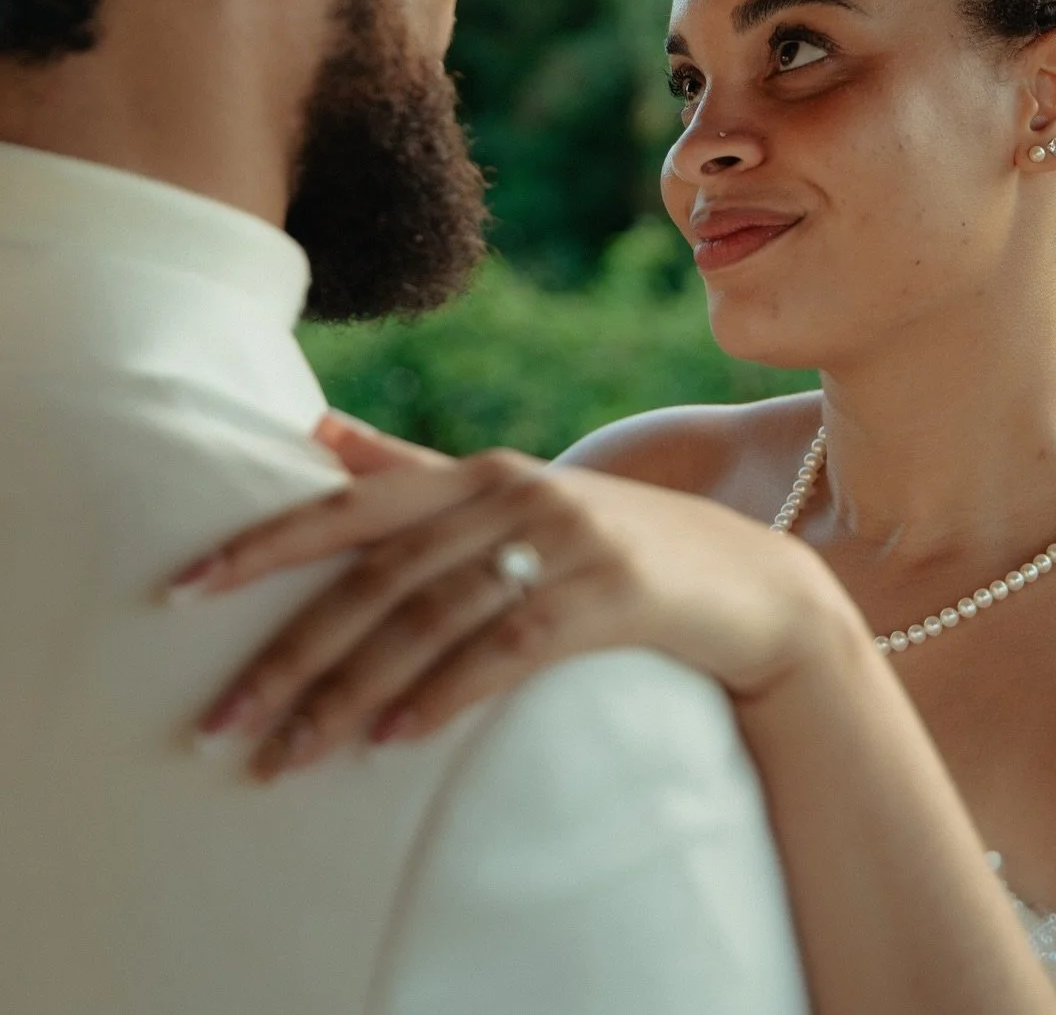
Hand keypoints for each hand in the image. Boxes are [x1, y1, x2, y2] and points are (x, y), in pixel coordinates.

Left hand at [174, 445, 862, 779]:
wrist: (744, 581)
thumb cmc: (609, 541)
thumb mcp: (511, 499)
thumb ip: (412, 470)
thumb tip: (312, 430)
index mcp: (479, 473)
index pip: (352, 507)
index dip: (265, 546)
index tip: (181, 593)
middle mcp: (513, 493)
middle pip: (379, 575)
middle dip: (290, 652)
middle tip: (218, 724)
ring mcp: (565, 539)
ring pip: (432, 618)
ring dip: (350, 691)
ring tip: (287, 755)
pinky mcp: (610, 593)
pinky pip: (508, 647)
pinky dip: (444, 694)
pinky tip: (392, 740)